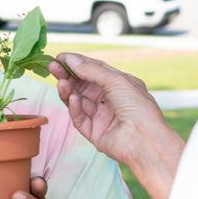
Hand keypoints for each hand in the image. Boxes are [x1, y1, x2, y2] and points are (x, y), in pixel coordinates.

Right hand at [49, 52, 163, 163]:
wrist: (146, 140)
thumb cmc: (139, 108)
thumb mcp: (116, 80)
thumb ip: (91, 70)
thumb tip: (70, 59)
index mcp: (120, 85)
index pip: (94, 70)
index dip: (77, 63)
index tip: (60, 57)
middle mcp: (110, 100)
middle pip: (83, 85)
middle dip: (67, 75)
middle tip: (52, 67)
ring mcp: (101, 116)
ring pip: (78, 100)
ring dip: (68, 90)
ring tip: (60, 82)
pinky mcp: (94, 132)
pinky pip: (80, 118)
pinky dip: (74, 107)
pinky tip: (72, 99)